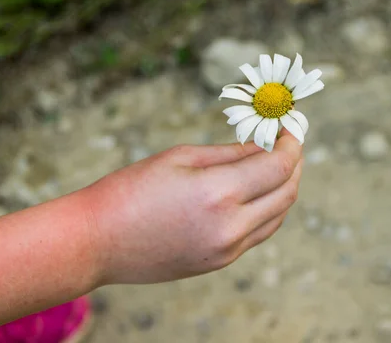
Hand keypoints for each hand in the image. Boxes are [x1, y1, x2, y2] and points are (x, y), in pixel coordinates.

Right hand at [84, 130, 303, 284]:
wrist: (97, 241)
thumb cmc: (131, 190)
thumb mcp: (180, 157)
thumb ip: (229, 153)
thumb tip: (263, 145)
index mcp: (219, 193)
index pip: (278, 166)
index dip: (292, 143)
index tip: (291, 128)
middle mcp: (231, 227)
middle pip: (286, 192)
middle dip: (294, 163)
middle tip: (287, 143)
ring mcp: (227, 250)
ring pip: (277, 216)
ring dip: (284, 188)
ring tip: (275, 165)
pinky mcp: (219, 263)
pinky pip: (259, 233)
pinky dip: (268, 210)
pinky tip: (258, 193)